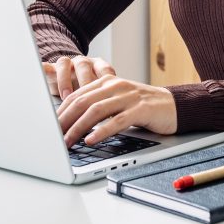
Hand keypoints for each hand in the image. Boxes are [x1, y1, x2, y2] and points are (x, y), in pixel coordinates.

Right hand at [43, 55, 115, 99]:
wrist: (72, 76)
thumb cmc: (92, 91)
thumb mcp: (101, 95)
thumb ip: (106, 102)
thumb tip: (116, 121)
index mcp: (98, 66)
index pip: (104, 69)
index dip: (106, 80)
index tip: (107, 95)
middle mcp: (83, 63)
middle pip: (84, 66)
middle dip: (84, 81)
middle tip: (86, 98)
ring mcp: (67, 64)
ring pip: (64, 63)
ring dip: (65, 79)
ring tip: (66, 95)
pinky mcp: (52, 68)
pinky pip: (45, 66)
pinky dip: (43, 71)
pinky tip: (43, 79)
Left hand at [55, 74, 176, 146]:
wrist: (174, 105)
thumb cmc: (142, 107)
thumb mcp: (117, 101)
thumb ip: (98, 106)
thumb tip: (70, 124)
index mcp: (107, 82)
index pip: (76, 95)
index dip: (60, 111)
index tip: (48, 127)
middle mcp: (115, 86)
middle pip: (82, 101)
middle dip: (64, 120)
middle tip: (52, 136)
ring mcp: (128, 97)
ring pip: (96, 110)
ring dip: (78, 128)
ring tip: (67, 142)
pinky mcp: (141, 109)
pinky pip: (117, 121)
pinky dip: (101, 131)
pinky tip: (91, 140)